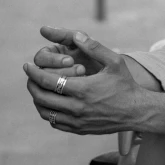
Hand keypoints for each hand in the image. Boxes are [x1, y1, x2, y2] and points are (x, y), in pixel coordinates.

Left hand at [24, 31, 142, 133]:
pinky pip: (55, 122)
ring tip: (37, 88)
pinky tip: (51, 102)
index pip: (48, 81)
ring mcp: (76, 121)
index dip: (34, 73)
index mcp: (82, 89)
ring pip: (45, 112)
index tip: (27, 66)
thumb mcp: (115, 62)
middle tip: (30, 75)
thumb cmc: (125, 85)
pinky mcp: (79, 129)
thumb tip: (77, 35)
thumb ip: (95, 47)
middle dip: (31, 84)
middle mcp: (76, 107)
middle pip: (41, 97)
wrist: (136, 112)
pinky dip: (48, 112)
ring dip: (37, 99)